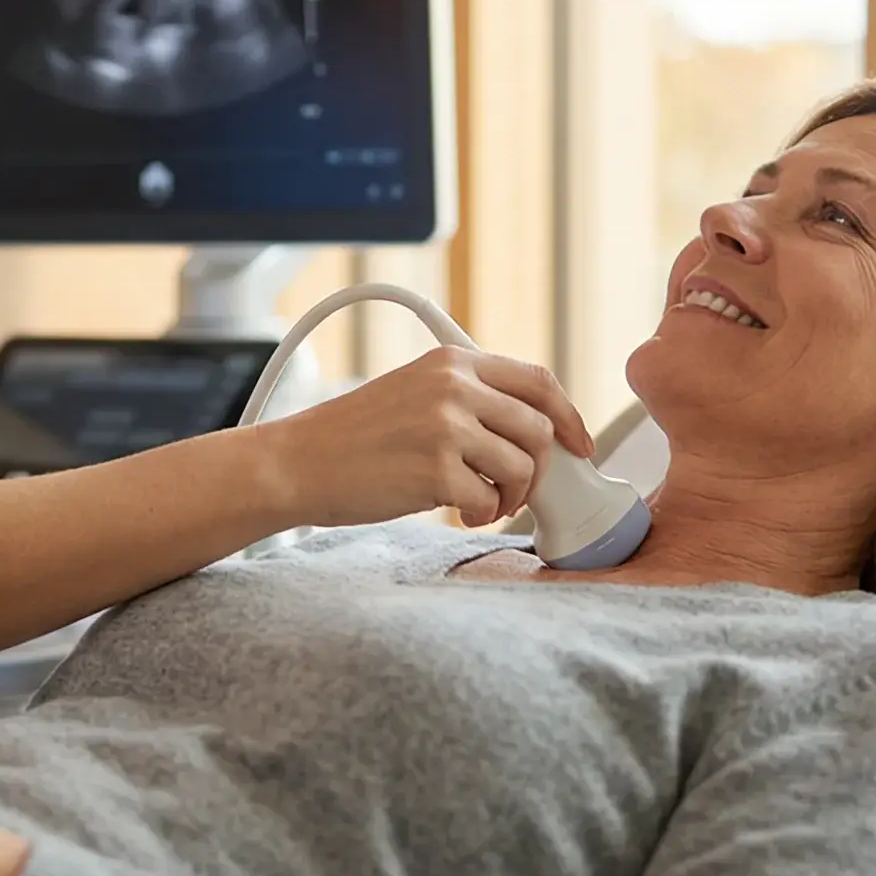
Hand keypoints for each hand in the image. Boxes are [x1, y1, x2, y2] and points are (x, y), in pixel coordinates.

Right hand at [259, 346, 595, 527]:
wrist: (297, 462)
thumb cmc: (353, 437)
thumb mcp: (414, 392)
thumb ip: (469, 399)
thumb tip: (533, 431)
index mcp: (452, 361)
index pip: (538, 380)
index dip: (569, 416)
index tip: (579, 445)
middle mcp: (453, 386)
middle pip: (538, 429)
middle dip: (537, 469)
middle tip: (512, 490)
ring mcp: (445, 427)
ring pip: (521, 467)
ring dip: (509, 496)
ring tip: (480, 502)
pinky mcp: (435, 470)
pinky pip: (489, 500)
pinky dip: (481, 514)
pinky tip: (454, 510)